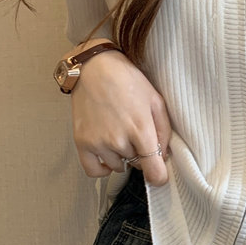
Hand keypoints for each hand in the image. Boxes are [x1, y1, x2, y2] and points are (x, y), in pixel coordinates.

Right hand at [68, 45, 171, 186]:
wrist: (95, 68)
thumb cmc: (128, 81)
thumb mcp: (156, 101)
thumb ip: (164, 131)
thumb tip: (163, 155)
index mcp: (141, 129)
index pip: (153, 170)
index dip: (159, 176)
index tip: (159, 175)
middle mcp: (118, 139)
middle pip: (136, 165)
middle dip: (140, 154)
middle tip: (135, 132)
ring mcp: (98, 142)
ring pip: (118, 166)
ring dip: (122, 156)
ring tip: (119, 133)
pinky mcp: (82, 142)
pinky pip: (94, 170)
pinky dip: (103, 167)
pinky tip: (108, 155)